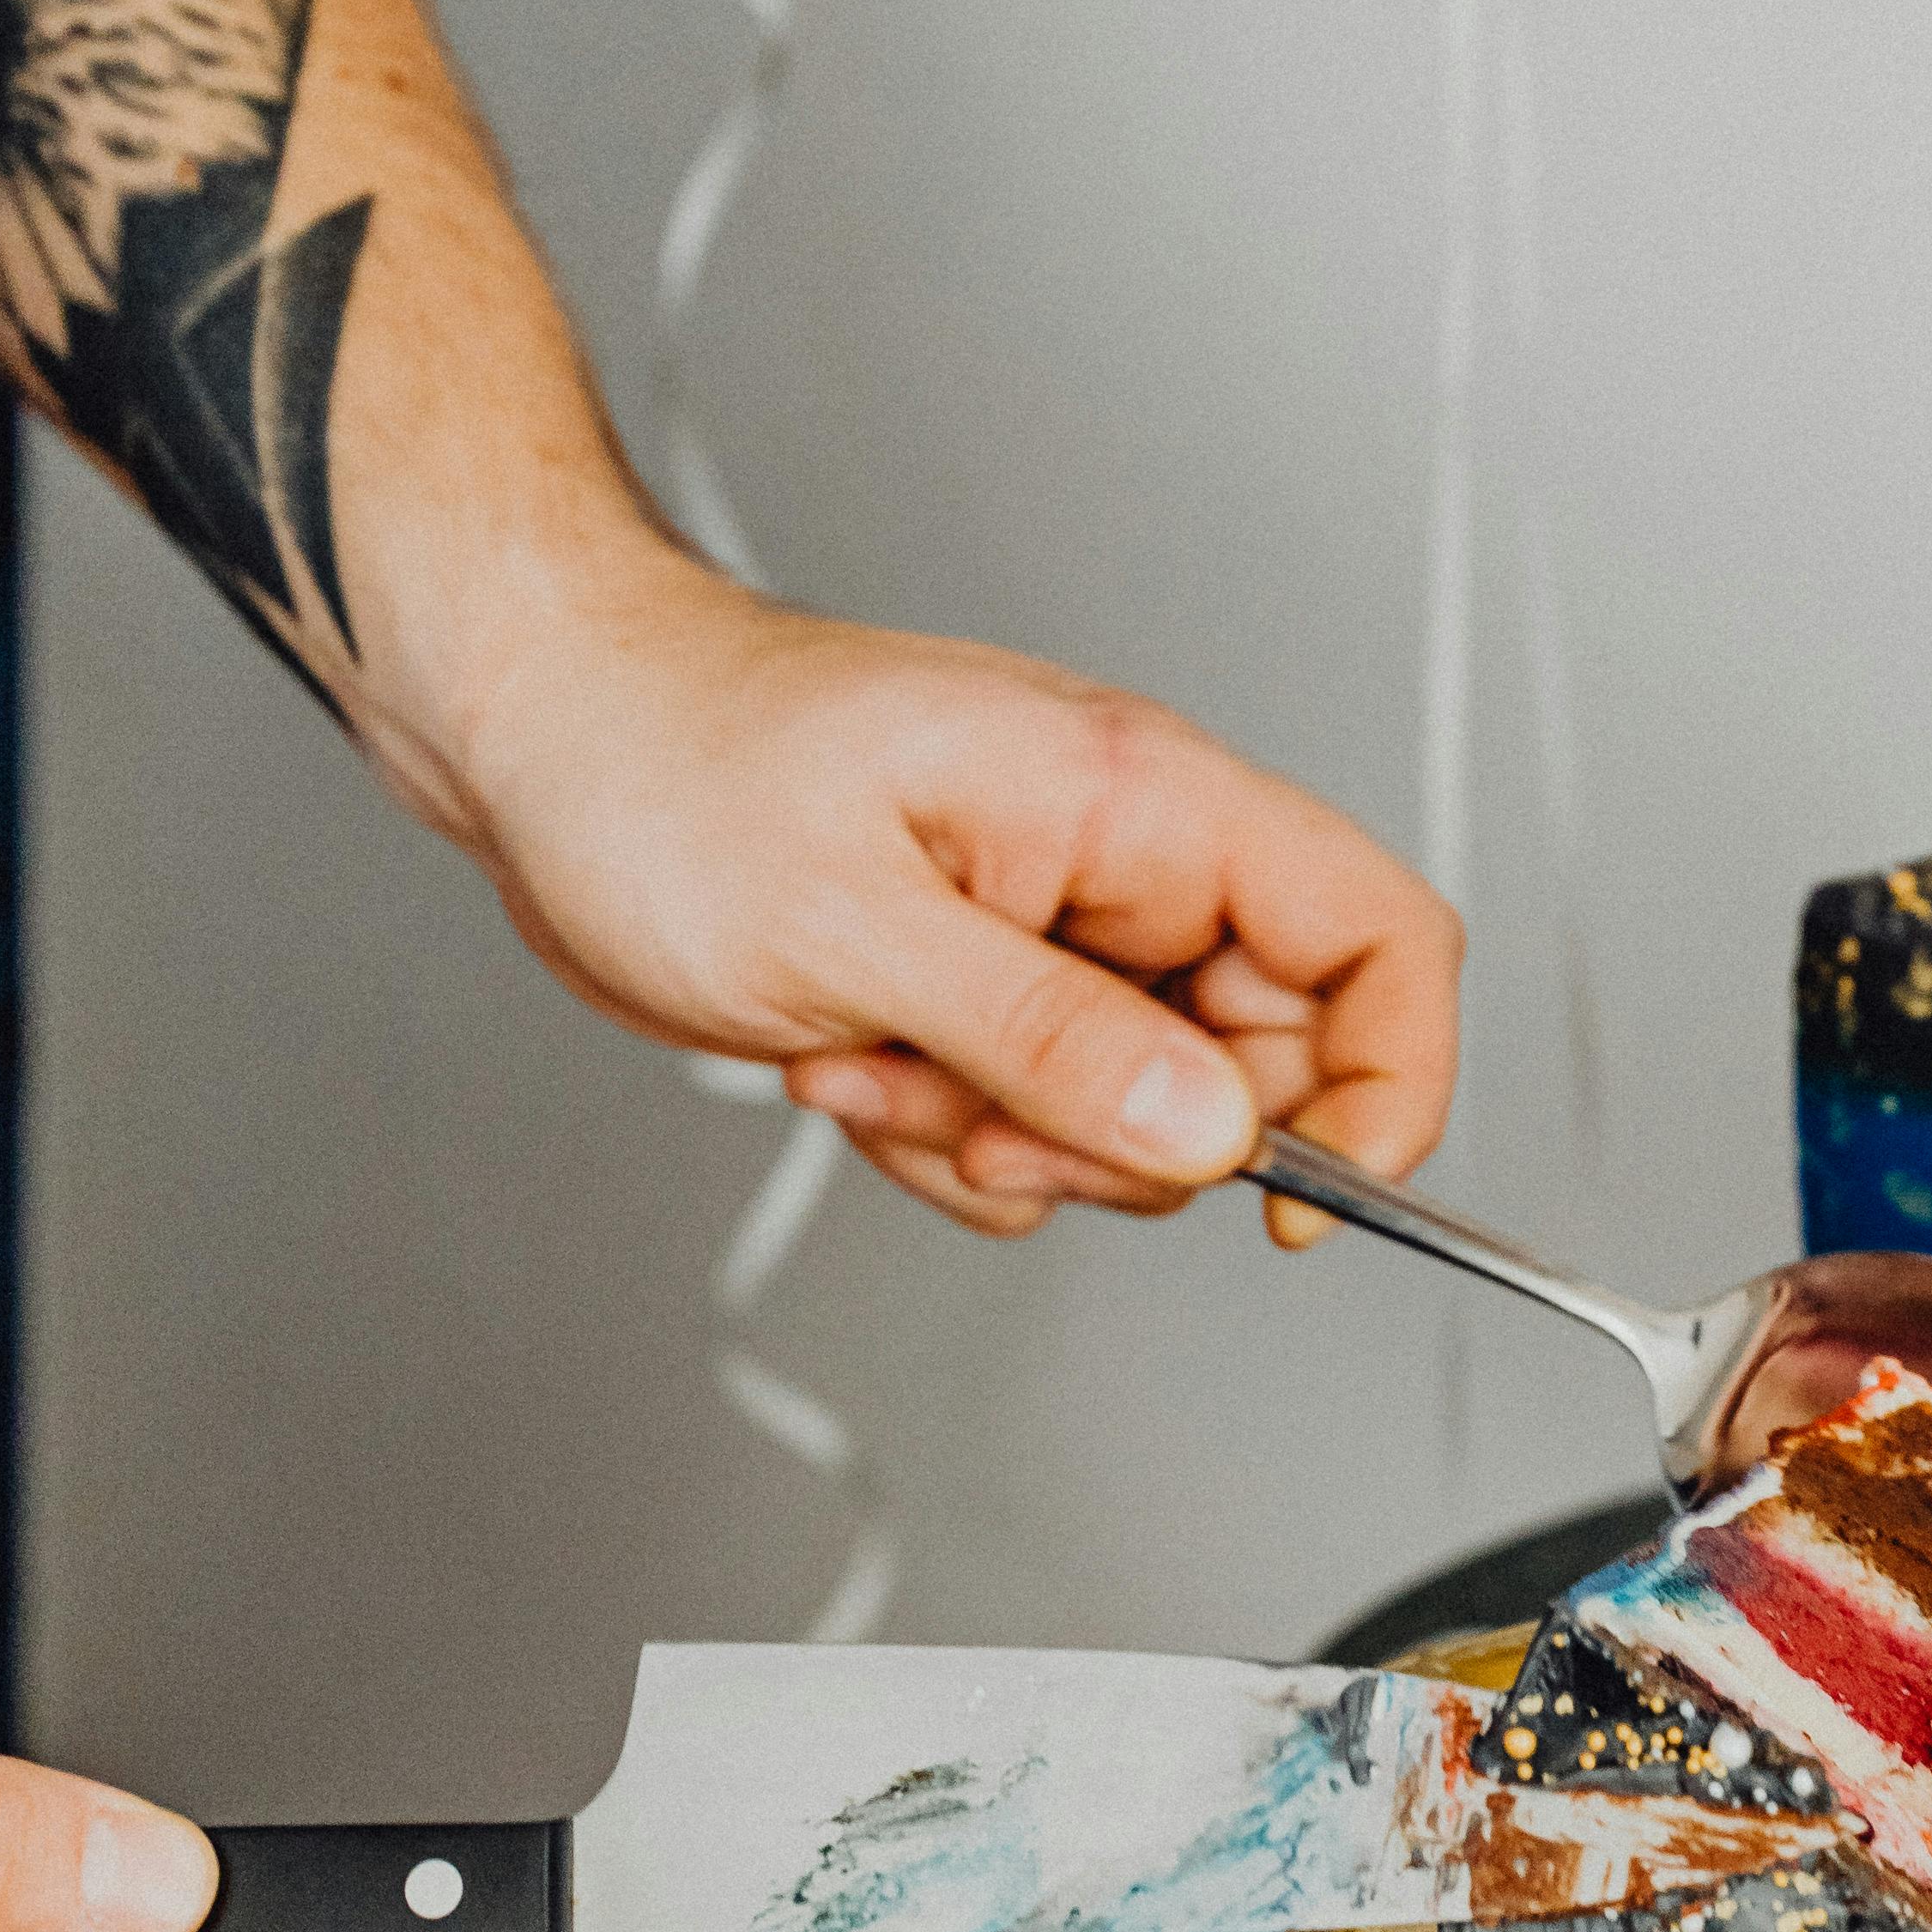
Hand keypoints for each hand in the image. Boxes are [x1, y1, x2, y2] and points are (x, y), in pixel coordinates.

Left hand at [440, 542, 1459, 1241]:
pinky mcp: (989, 986)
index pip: (1380, 939)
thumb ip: (1053, 1038)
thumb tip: (1216, 1134)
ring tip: (874, 1057)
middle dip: (1131, 1139)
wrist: (539, 734)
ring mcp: (1060, 928)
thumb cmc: (666, 763)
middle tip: (988, 1120)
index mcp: (1142, 801)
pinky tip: (847, 1057)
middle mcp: (1127, 861)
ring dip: (1010, 1138)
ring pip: (1142, 1115)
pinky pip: (1042, 1122)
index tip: (1305, 1197)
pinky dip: (949, 1134)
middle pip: (1269, 1064)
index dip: (1392, 1084)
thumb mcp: (857, 926)